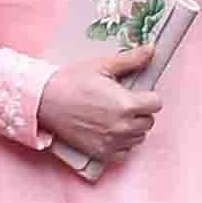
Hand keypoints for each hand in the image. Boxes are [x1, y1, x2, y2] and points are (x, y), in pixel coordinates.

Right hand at [35, 43, 164, 163]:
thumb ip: (131, 60)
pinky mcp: (101, 152)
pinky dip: (121, 143)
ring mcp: (112, 142)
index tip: (135, 93)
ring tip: (114, 116)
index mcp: (127, 104)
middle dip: (140, 111)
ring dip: (132, 127)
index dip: (147, 96)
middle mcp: (123, 126)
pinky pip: (124, 152)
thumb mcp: (102, 66)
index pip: (156, 104)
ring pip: (138, 137)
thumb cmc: (71, 81)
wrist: (44, 101)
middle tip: (122, 102)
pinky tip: (109, 131)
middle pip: (149, 121)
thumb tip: (151, 50)